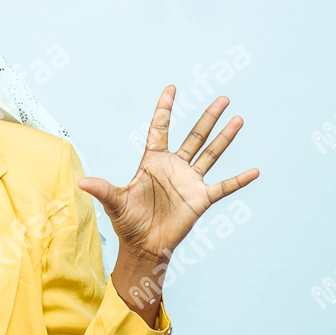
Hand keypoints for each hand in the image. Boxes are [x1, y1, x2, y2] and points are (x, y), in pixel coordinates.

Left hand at [78, 87, 258, 319]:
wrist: (144, 246)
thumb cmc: (128, 222)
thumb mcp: (115, 203)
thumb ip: (103, 190)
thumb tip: (81, 183)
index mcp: (152, 162)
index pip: (159, 129)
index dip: (165, 109)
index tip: (172, 88)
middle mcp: (174, 167)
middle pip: (194, 136)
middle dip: (207, 117)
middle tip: (222, 98)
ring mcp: (189, 182)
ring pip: (210, 154)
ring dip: (224, 138)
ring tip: (238, 119)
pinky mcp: (201, 199)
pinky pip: (223, 187)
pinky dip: (239, 180)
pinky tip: (254, 171)